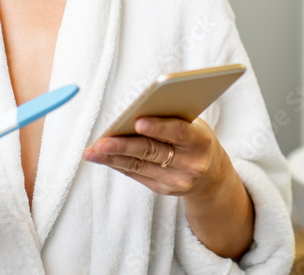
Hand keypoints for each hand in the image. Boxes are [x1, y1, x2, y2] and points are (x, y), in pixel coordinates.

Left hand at [82, 117, 227, 199]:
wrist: (211, 176)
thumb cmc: (195, 139)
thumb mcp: (193, 125)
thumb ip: (171, 119)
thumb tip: (135, 113)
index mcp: (200, 141)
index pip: (178, 132)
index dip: (158, 127)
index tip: (137, 121)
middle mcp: (191, 164)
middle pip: (152, 152)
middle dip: (123, 146)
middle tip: (101, 142)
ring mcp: (177, 180)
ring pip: (139, 165)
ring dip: (112, 158)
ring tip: (92, 151)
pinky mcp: (164, 189)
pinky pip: (136, 174)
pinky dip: (118, 164)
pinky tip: (102, 158)